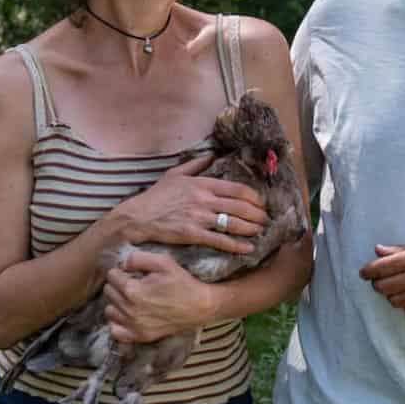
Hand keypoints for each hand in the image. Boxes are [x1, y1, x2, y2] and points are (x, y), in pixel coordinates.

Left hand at [105, 250, 217, 343]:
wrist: (200, 306)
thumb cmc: (182, 282)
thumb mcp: (163, 261)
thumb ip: (138, 258)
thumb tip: (123, 264)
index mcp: (132, 290)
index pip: (111, 275)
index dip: (121, 271)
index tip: (133, 272)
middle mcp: (130, 310)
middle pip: (109, 292)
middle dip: (119, 285)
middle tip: (135, 283)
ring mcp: (134, 326)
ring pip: (110, 310)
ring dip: (118, 303)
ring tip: (133, 298)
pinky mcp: (140, 336)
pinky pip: (116, 331)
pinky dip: (119, 322)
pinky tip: (130, 314)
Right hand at [111, 155, 267, 254]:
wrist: (138, 217)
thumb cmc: (156, 196)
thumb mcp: (175, 175)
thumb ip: (195, 165)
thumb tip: (211, 155)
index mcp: (202, 183)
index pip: (237, 188)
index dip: (254, 197)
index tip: (261, 203)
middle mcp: (204, 199)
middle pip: (240, 206)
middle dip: (257, 214)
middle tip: (266, 219)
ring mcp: (199, 217)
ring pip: (233, 223)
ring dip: (251, 228)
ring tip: (260, 231)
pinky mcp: (193, 234)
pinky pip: (220, 240)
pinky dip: (236, 245)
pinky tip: (247, 248)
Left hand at [360, 240, 404, 319]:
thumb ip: (402, 249)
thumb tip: (379, 250)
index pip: (380, 268)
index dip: (368, 271)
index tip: (364, 273)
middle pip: (383, 288)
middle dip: (379, 284)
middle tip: (383, 281)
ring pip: (394, 302)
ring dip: (393, 296)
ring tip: (400, 289)